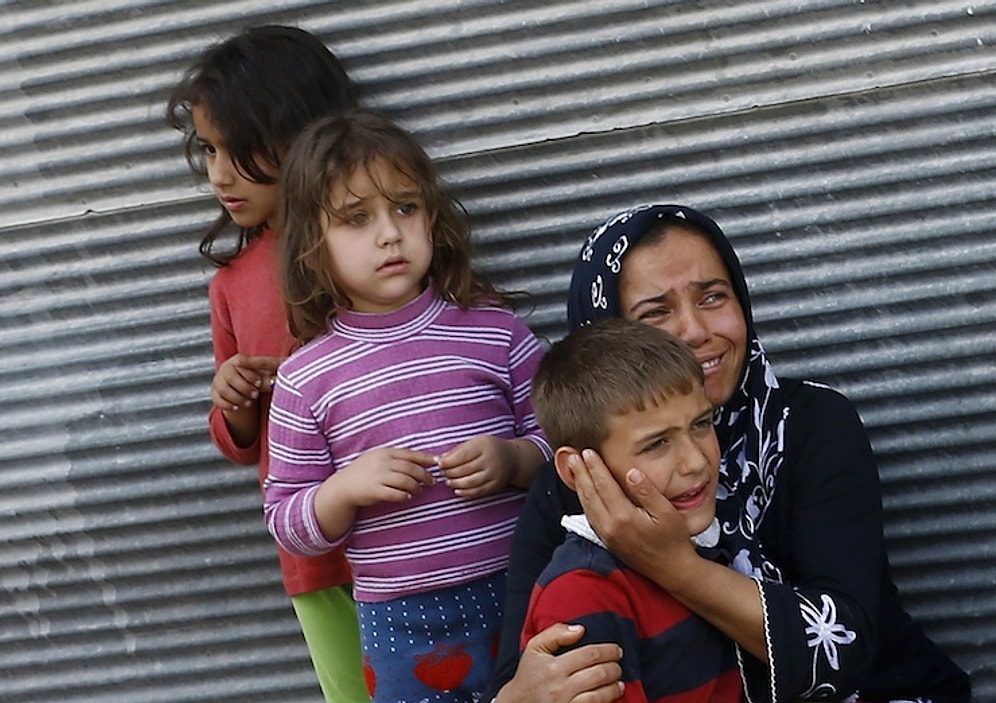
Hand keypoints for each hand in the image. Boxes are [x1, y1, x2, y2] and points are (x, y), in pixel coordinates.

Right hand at [211, 354, 282, 410]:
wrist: (245, 386)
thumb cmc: (257, 378)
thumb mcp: (265, 377)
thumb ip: (268, 379)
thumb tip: (275, 382)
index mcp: (238, 360)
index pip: (240, 363)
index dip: (250, 374)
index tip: (259, 382)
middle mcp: (225, 368)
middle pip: (230, 377)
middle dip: (244, 387)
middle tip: (255, 395)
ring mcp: (218, 380)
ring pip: (223, 389)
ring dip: (237, 397)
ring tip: (249, 403)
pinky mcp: (215, 393)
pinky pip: (217, 399)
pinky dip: (227, 405)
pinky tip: (237, 407)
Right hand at [336, 447, 437, 507]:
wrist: (343, 486)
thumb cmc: (364, 471)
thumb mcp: (377, 457)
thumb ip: (395, 457)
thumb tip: (419, 459)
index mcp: (385, 452)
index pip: (410, 454)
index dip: (426, 458)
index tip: (437, 462)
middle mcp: (383, 463)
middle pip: (411, 468)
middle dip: (425, 476)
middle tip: (431, 482)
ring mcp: (378, 477)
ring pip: (406, 481)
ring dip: (416, 487)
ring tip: (419, 491)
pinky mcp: (374, 491)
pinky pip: (395, 494)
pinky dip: (404, 496)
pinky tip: (407, 497)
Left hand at [437, 435, 517, 497]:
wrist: (513, 458)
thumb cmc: (489, 448)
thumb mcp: (476, 442)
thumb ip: (459, 450)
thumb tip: (441, 459)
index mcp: (484, 446)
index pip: (463, 455)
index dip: (449, 461)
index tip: (439, 463)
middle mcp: (491, 460)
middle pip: (466, 469)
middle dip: (450, 472)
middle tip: (442, 473)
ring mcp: (495, 474)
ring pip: (471, 482)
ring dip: (456, 483)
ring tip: (448, 482)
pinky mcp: (496, 485)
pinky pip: (479, 491)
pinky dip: (466, 493)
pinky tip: (457, 490)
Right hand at [495, 624, 623, 702]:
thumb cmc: (529, 675)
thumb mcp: (535, 648)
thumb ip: (555, 633)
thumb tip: (580, 629)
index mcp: (554, 666)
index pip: (589, 655)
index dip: (607, 651)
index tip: (615, 650)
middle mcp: (561, 686)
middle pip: (598, 674)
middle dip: (614, 668)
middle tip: (618, 664)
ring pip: (599, 694)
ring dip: (614, 686)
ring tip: (618, 680)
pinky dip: (607, 700)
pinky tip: (612, 695)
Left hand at [571, 449, 695, 589]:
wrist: (671, 569)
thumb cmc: (673, 540)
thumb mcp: (667, 513)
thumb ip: (647, 492)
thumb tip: (631, 472)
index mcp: (624, 516)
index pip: (604, 485)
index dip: (595, 467)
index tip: (588, 452)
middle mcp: (610, 526)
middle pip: (590, 493)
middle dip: (581, 472)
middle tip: (572, 455)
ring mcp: (607, 534)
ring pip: (587, 505)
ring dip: (579, 485)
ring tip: (574, 469)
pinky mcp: (607, 540)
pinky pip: (590, 516)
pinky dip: (584, 500)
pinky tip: (584, 492)